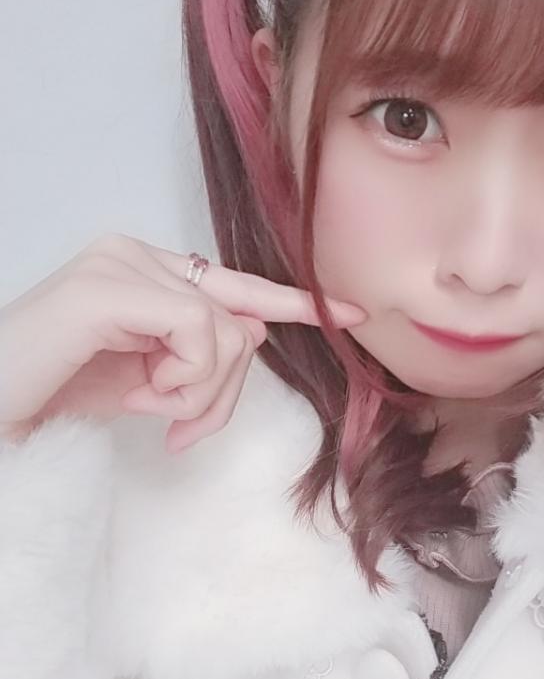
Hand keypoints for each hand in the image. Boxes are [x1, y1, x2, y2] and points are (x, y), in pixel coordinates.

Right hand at [0, 233, 366, 452]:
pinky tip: (144, 396)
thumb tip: (257, 331)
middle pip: (240, 317)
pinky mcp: (110, 288)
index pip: (231, 282)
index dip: (290, 300)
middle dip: (225, 387)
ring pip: (227, 329)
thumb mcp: (144, 379)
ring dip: (201, 391)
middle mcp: (134, 253)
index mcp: (143, 268)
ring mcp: (120, 264)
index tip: (351, 312)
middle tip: (181, 425)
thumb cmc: (57, 395)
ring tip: (152, 410)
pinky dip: (185, 379)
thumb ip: (196, 354)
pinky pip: (199, 331)